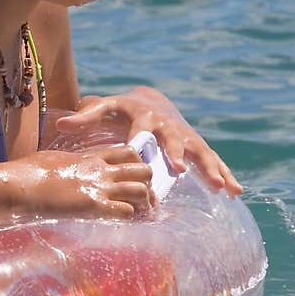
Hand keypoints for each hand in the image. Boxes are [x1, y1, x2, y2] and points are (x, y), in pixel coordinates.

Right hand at [18, 144, 154, 218]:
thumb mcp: (55, 159)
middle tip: (141, 199)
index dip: (137, 165)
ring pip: (142, 190)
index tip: (133, 178)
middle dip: (147, 184)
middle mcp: (101, 170)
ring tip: (135, 214)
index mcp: (92, 157)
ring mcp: (99, 187)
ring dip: (142, 204)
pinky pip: (126, 212)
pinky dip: (129, 219)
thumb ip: (69, 162)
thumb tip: (65, 166)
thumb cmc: (29, 172)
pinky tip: (119, 222)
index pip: (129, 152)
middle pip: (143, 169)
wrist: (20, 184)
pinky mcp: (93, 206)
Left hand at [56, 86, 242, 194]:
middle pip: (173, 140)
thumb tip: (58, 126)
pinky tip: (236, 192)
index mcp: (143, 116)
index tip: (138, 152)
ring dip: (210, 169)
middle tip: (180, 170)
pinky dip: (225, 175)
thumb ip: (84, 117)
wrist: (153, 102)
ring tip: (222, 188)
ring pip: (200, 152)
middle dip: (177, 154)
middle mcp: (167, 126)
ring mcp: (186, 136)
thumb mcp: (103, 109)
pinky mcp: (197, 146)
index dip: (140, 140)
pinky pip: (213, 161)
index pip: (140, 129)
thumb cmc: (122, 111)